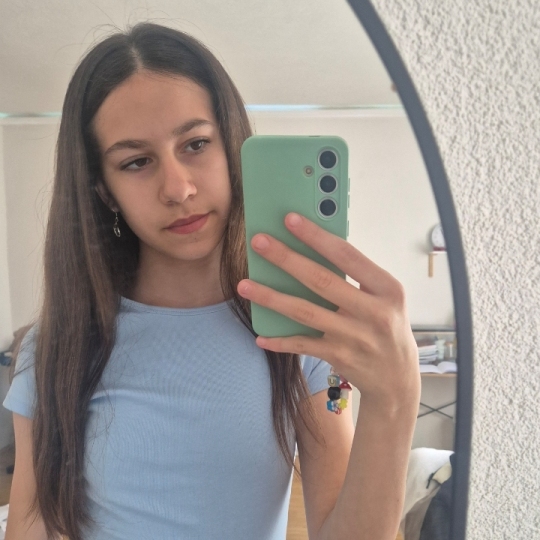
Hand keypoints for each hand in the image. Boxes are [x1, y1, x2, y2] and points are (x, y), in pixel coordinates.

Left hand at [237, 212, 419, 411]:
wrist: (397, 376)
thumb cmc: (387, 326)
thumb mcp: (384, 297)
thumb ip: (357, 276)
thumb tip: (312, 250)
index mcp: (387, 288)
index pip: (347, 255)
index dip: (317, 237)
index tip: (290, 219)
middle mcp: (373, 312)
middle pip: (321, 280)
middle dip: (286, 259)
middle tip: (259, 242)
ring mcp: (355, 336)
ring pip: (305, 312)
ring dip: (272, 297)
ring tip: (245, 285)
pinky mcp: (339, 356)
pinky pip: (303, 344)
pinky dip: (280, 340)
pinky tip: (260, 335)